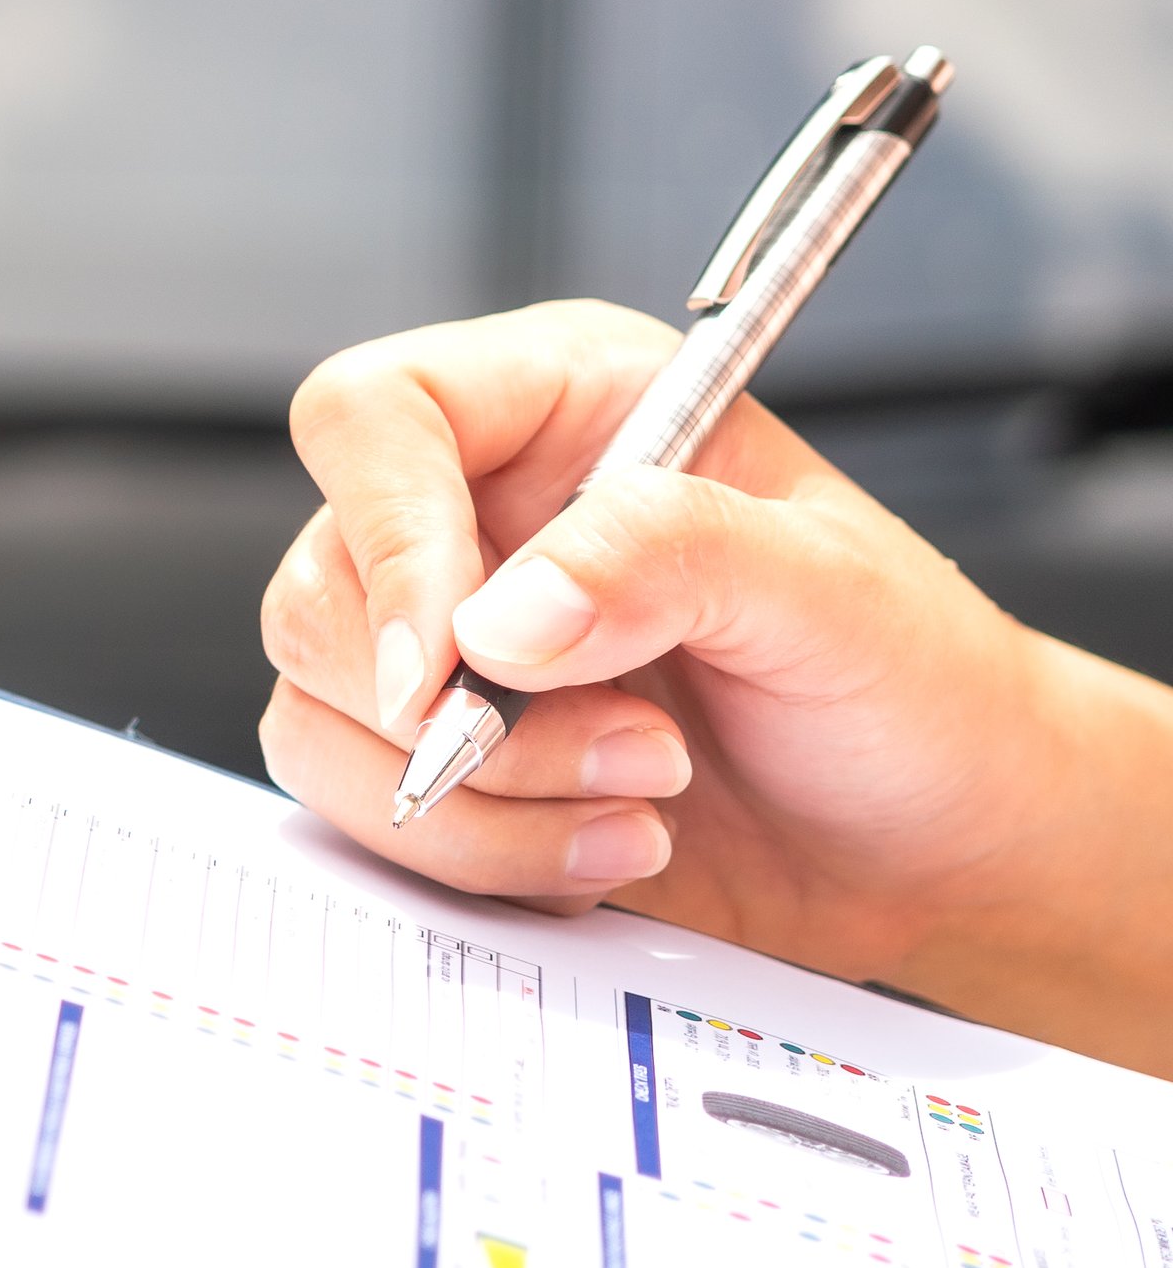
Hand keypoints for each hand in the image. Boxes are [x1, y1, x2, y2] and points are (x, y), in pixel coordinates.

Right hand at [260, 301, 1172, 1062]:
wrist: (945, 840)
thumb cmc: (915, 682)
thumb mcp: (827, 590)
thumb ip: (664, 557)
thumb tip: (501, 615)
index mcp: (566, 407)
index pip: (378, 416)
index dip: (385, 533)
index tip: (443, 663)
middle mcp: (484, 515)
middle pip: (321, 587)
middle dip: (458, 709)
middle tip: (629, 742)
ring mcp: (455, 649)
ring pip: (328, 719)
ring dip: (486, 799)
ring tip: (647, 795)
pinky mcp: (451, 769)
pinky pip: (368, 816)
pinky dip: (487, 859)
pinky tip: (613, 845)